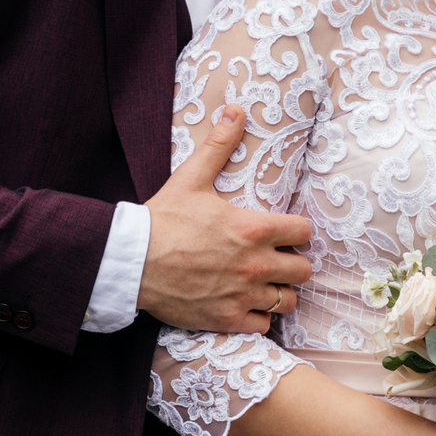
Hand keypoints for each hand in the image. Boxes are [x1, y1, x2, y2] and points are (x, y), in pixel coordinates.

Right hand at [137, 105, 312, 334]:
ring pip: (287, 300)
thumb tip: (236, 110)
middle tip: (276, 259)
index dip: (296, 231)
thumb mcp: (192, 177)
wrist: (131, 261)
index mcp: (254, 229)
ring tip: (265, 283)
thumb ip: (219, 145)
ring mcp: (242, 294)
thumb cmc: (162, 218)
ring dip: (280, 291)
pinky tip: (245, 304)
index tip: (284, 232)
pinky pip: (263, 325)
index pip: (304, 233)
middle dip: (293, 262)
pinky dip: (258, 316)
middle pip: (303, 269)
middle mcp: (256, 264)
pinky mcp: (226, 319)